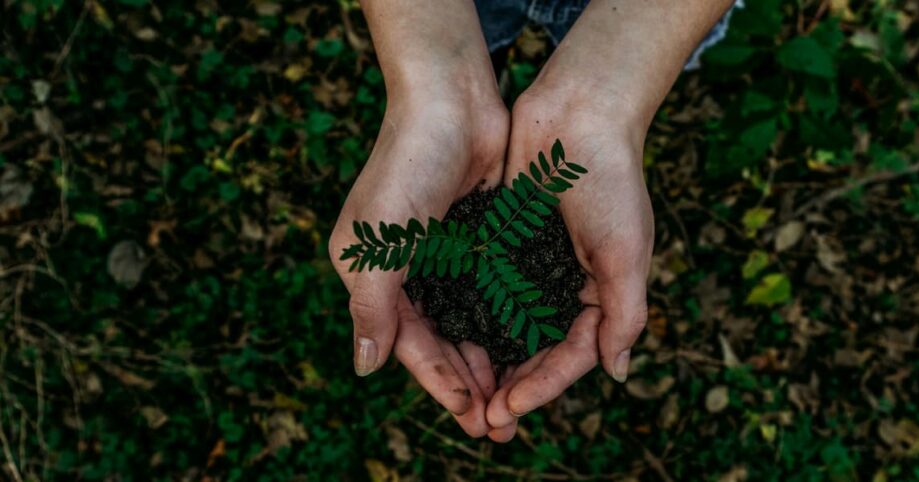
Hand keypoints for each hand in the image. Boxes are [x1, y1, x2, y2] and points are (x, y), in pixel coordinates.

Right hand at [329, 95, 507, 436]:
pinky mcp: (477, 239)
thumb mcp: (379, 243)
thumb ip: (372, 307)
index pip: (408, 343)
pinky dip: (505, 322)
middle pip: (440, 341)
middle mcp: (406, 270)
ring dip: (489, 361)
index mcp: (372, 274)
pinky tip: (527, 348)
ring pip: (468, 323)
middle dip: (468, 383)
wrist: (451, 100)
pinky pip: (491, 293)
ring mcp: (443, 255)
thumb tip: (365, 369)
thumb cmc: (407, 166)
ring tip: (516, 398)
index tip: (471, 417)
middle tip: (500, 425)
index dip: (439, 383)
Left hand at [483, 88, 653, 441]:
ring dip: (487, 361)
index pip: (571, 355)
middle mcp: (564, 285)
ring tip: (462, 393)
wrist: (578, 112)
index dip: (543, 386)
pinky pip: (485, 288)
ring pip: (506, 326)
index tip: (510, 408)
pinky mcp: (503, 242)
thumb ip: (624, 313)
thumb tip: (616, 373)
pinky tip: (447, 338)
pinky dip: (470, 316)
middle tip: (482, 420)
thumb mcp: (627, 252)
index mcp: (600, 293)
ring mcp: (532, 265)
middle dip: (512, 386)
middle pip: (536, 350)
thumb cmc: (611, 180)